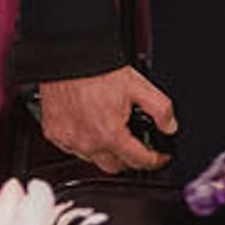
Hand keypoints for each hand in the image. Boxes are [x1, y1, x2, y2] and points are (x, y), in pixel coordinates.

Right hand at [37, 68, 173, 171]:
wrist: (69, 58)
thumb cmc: (98, 71)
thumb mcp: (139, 86)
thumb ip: (160, 109)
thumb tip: (170, 126)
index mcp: (110, 134)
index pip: (138, 160)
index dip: (155, 160)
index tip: (160, 158)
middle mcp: (88, 143)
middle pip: (116, 166)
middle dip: (130, 159)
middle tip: (138, 145)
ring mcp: (68, 141)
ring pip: (93, 159)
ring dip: (106, 152)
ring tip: (114, 132)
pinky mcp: (54, 134)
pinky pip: (73, 149)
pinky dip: (85, 143)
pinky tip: (92, 128)